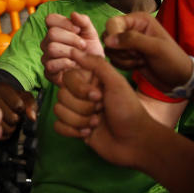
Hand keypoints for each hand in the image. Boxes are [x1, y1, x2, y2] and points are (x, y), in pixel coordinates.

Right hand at [0, 82, 37, 137]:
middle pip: (13, 118)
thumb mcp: (25, 96)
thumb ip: (31, 105)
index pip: (18, 105)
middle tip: (12, 113)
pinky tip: (2, 125)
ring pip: (7, 129)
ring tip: (7, 119)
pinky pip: (1, 135)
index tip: (18, 106)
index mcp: (1, 89)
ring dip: (11, 127)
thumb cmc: (14, 98)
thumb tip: (32, 117)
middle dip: (16, 118)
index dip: (21, 108)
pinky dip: (5, 133)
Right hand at [40, 12, 103, 84]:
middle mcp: (48, 43)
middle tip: (83, 46)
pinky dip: (66, 64)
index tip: (78, 30)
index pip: (50, 19)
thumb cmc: (91, 52)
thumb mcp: (91, 34)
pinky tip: (74, 65)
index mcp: (56, 30)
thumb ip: (84, 21)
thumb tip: (73, 14)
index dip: (65, 22)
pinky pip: (51, 64)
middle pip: (52, 33)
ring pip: (52, 48)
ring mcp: (47, 57)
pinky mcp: (48, 72)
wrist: (96, 72)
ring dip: (70, 52)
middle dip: (72, 39)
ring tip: (80, 56)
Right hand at [52, 51, 150, 169]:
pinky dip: (72, 131)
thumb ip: (96, 64)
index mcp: (91, 80)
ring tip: (97, 123)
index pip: (68, 77)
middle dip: (82, 107)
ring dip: (79, 120)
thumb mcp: (116, 83)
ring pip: (59, 111)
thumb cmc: (129, 110)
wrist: (135, 142)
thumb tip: (75, 50)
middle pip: (61, 95)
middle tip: (101, 110)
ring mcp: (78, 111)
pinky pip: (58, 126)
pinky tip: (88, 134)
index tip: (99, 96)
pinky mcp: (75, 128)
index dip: (80, 89)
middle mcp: (82, 94)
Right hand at [102, 12, 193, 94]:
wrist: (179, 79)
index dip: (114, 36)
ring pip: (110, 50)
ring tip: (141, 60)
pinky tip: (139, 65)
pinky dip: (124, 65)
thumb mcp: (154, 48)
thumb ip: (131, 40)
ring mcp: (128, 43)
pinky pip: (114, 59)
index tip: (128, 49)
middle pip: (108, 36)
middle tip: (138, 55)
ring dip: (124, 59)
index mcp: (139, 20)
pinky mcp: (127, 56)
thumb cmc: (172, 60)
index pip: (113, 23)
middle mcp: (131, 28)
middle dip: (121, 50)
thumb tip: (107, 40)